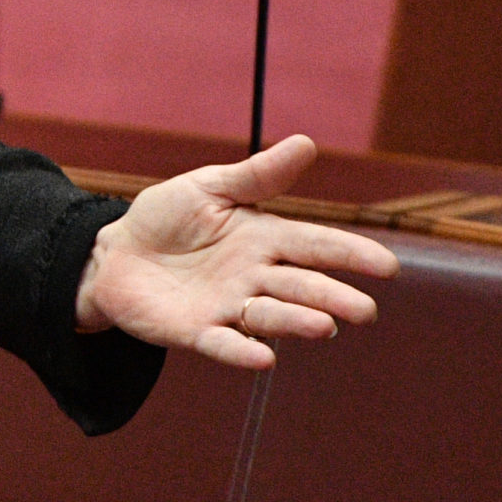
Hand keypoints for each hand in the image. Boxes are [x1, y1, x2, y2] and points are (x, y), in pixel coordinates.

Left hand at [75, 134, 400, 369]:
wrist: (114, 253)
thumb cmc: (167, 218)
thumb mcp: (209, 187)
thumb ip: (257, 174)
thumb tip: (307, 142)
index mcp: (263, 239)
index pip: (314, 245)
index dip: (349, 254)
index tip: (386, 265)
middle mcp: (255, 277)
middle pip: (301, 287)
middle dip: (332, 297)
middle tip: (364, 311)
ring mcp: (228, 306)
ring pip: (270, 317)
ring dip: (296, 323)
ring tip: (325, 327)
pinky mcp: (196, 331)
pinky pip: (222, 343)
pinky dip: (242, 351)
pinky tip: (262, 358)